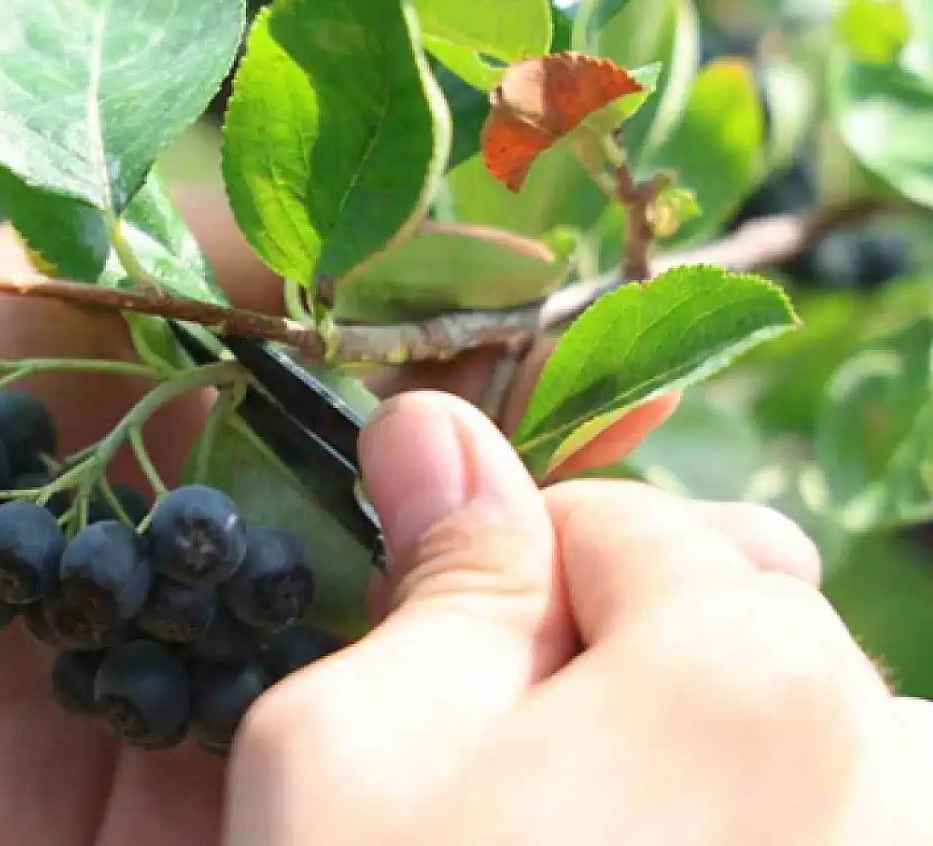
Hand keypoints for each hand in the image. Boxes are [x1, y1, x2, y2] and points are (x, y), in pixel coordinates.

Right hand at [228, 390, 932, 845]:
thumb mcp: (349, 747)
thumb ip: (436, 576)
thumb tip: (433, 422)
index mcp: (747, 669)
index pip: (623, 523)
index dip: (499, 572)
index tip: (422, 651)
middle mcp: (884, 760)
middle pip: (736, 618)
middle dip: (617, 653)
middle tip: (494, 758)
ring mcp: (892, 843)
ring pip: (814, 728)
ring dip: (716, 744)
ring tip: (576, 813)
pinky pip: (857, 809)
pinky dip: (778, 810)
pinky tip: (667, 838)